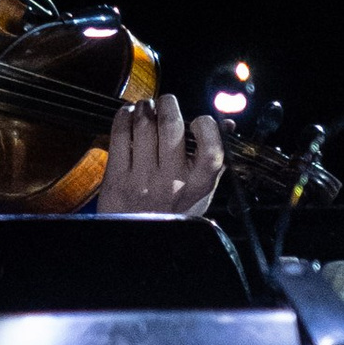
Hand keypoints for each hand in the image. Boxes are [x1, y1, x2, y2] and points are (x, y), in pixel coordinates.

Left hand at [98, 90, 223, 215]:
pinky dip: (123, 117)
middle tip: (166, 101)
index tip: (199, 119)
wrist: (137, 243)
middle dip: (169, 104)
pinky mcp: (116, 179)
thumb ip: (212, 160)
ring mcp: (141, 180)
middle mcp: (171, 183)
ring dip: (145, 107)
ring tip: (146, 106)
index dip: (207, 127)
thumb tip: (227, 123)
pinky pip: (119, 136)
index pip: (211, 151)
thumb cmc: (171, 213)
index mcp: (197, 186)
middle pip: (171, 128)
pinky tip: (127, 115)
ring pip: (144, 126)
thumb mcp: (199, 194)